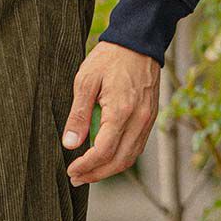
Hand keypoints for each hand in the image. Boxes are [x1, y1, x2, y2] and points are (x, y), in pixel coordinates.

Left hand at [60, 41, 160, 183]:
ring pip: (130, 157)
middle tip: (76, 178)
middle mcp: (139, 120)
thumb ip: (78, 115)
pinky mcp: (150, 118)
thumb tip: (70, 144)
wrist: (138, 42)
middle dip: (96, 174)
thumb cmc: (109, 58)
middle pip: (119, 161)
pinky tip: (105, 157)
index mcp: (121, 111)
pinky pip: (137, 146)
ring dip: (109, 169)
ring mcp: (147, 120)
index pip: (103, 152)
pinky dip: (121, 157)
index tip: (70, 170)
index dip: (85, 166)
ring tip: (88, 172)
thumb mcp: (85, 81)